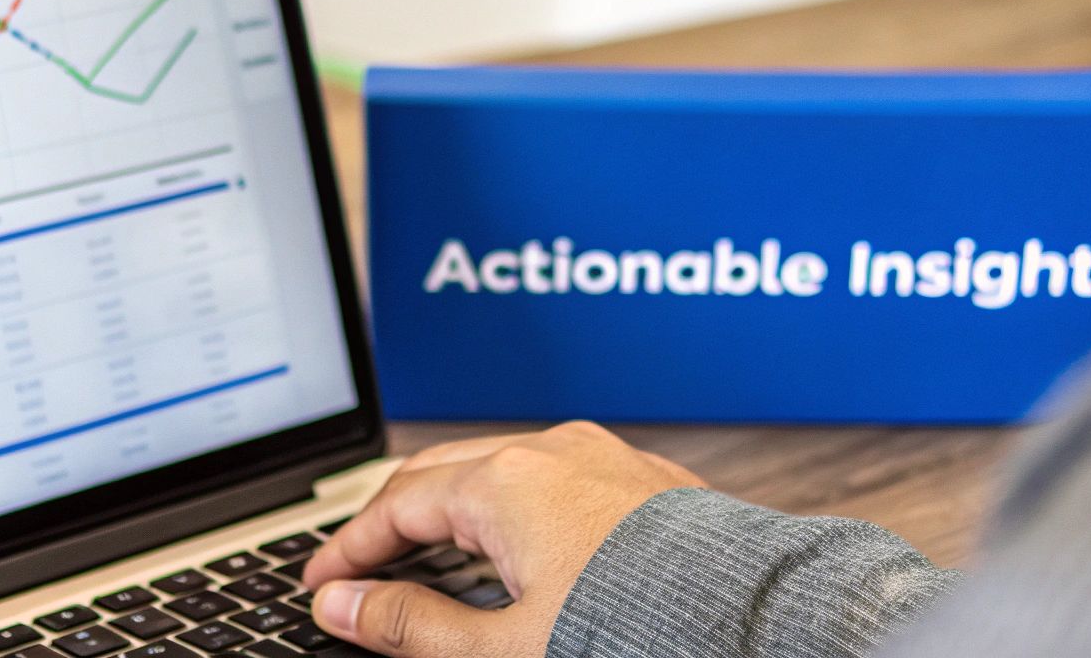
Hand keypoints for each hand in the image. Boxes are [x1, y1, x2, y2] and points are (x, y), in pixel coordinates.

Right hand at [302, 422, 705, 657]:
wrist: (767, 630)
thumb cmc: (645, 637)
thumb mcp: (506, 648)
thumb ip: (412, 627)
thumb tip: (344, 609)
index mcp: (506, 481)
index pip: (396, 505)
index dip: (349, 549)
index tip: (324, 584)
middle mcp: (554, 452)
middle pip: (442, 475)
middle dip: (395, 522)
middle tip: (364, 570)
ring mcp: (606, 461)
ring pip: (503, 473)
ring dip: (457, 516)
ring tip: (435, 567)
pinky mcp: (647, 485)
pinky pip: (558, 484)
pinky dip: (517, 517)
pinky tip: (523, 558)